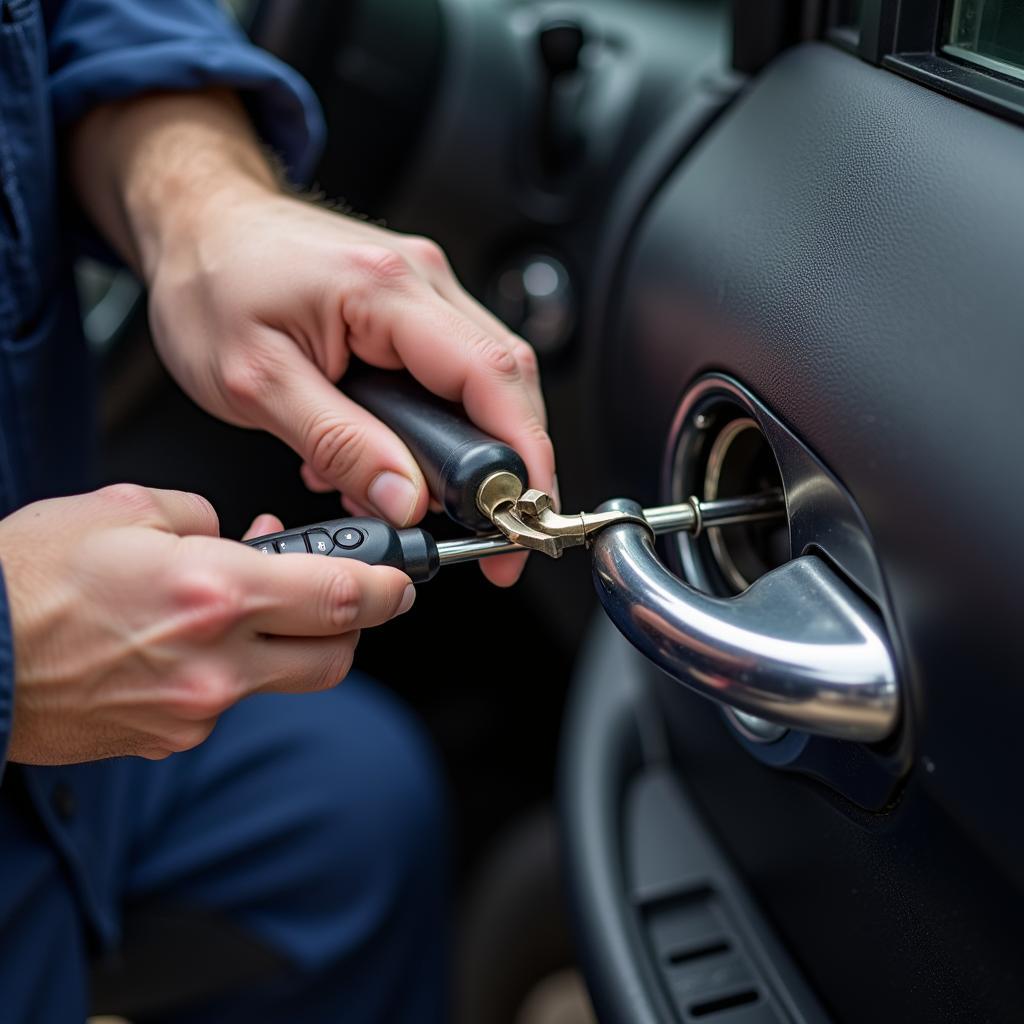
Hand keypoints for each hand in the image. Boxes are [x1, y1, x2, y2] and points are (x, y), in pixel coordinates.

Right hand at [1, 485, 412, 764]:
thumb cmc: (29, 579)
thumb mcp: (127, 507)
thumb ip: (207, 517)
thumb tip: (243, 533)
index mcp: (214, 593)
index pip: (342, 598)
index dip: (387, 587)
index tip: (400, 580)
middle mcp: (214, 663)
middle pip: (334, 656)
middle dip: (352, 623)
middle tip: (343, 594)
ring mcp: (193, 711)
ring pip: (281, 682)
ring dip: (285, 645)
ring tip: (242, 607)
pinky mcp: (168, 739)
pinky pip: (227, 703)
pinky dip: (231, 670)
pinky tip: (191, 641)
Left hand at [70, 91, 555, 586]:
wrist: (199, 222)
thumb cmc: (211, 282)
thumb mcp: (254, 381)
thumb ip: (337, 443)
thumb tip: (404, 498)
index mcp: (384, 289)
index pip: (490, 376)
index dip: (523, 453)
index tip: (526, 512)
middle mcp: (421, 279)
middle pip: (508, 379)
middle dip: (510, 463)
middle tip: (493, 528)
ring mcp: (424, 289)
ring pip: (487, 379)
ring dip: (472, 449)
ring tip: (427, 496)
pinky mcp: (414, 304)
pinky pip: (453, 371)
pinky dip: (442, 425)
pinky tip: (401, 455)